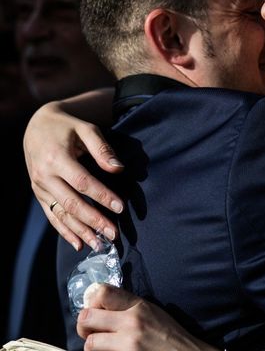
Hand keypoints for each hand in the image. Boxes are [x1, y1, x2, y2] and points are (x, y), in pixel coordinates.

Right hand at [24, 99, 123, 250]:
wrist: (37, 127)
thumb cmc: (67, 127)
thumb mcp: (86, 129)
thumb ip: (102, 148)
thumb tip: (118, 168)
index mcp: (56, 158)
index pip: (82, 182)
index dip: (102, 196)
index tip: (120, 207)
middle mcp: (44, 176)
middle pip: (71, 203)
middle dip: (94, 221)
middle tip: (114, 234)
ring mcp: (39, 187)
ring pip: (61, 214)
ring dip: (81, 232)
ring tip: (100, 244)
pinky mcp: (39, 194)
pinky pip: (52, 216)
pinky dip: (65, 232)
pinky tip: (79, 245)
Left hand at [78, 284, 218, 350]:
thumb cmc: (168, 334)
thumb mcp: (151, 311)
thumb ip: (128, 306)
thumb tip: (101, 304)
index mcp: (138, 305)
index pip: (101, 292)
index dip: (91, 301)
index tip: (95, 309)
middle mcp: (131, 322)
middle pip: (86, 317)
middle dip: (84, 325)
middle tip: (90, 330)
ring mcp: (127, 343)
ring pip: (89, 343)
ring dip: (93, 345)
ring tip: (103, 345)